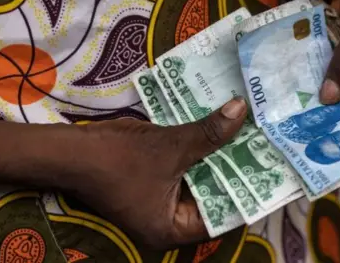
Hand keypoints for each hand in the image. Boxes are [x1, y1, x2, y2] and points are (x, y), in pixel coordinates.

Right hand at [70, 98, 247, 249]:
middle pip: (213, 197)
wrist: (68, 150)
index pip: (223, 216)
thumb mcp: (171, 146)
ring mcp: (160, 205)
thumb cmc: (118, 159)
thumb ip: (209, 133)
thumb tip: (242, 111)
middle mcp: (169, 223)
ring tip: (248, 137)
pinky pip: (184, 172)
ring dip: (217, 159)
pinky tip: (218, 132)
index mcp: (174, 229)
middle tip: (264, 148)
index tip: (271, 170)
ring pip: (200, 182)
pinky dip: (198, 155)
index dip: (247, 192)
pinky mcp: (153, 186)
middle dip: (234, 171)